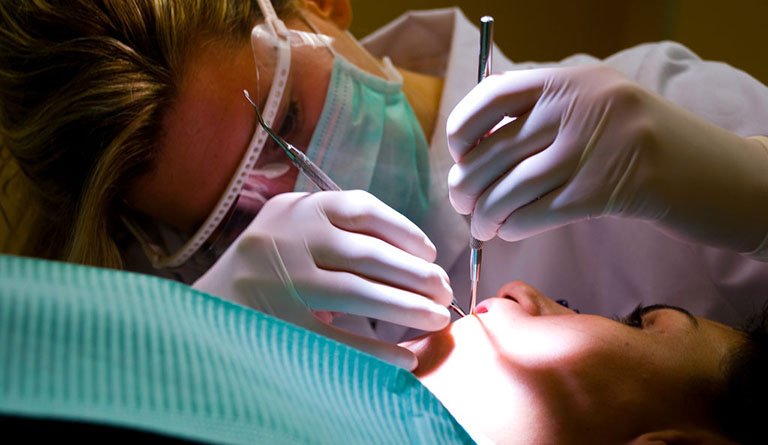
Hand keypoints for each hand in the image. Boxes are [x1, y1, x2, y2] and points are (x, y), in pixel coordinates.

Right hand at [193, 190, 452, 369]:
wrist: (212, 301)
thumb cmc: (270, 259)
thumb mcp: (297, 224)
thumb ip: (341, 226)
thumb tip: (413, 255)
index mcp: (302, 207)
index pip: (365, 209)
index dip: (407, 231)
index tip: (431, 254)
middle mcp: (292, 238)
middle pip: (370, 254)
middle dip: (416, 275)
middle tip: (444, 292)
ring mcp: (284, 282)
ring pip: (359, 293)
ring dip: (406, 308)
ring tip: (435, 318)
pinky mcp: (281, 324)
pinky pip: (338, 339)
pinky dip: (375, 350)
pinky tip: (403, 358)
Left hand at [446, 65, 767, 252]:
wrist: (705, 171)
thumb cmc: (638, 139)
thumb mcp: (593, 102)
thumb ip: (540, 110)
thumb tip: (472, 145)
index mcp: (568, 79)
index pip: (491, 96)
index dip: (463, 128)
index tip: (459, 152)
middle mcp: (574, 109)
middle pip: (492, 152)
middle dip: (466, 184)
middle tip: (462, 201)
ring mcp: (587, 151)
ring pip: (509, 190)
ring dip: (485, 214)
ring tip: (480, 225)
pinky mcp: (598, 194)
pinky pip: (533, 214)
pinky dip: (512, 227)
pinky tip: (508, 232)